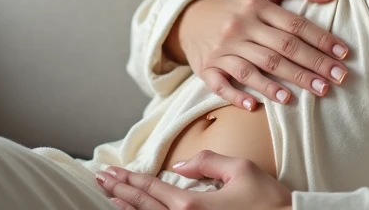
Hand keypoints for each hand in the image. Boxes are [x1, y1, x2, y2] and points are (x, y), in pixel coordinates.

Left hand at [95, 151, 290, 209]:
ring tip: (111, 197)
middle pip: (143, 207)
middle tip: (102, 179)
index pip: (151, 188)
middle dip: (120, 191)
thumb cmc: (266, 201)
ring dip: (128, 208)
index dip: (128, 179)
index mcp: (192, 205)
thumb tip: (181, 166)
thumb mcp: (239, 170)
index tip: (112, 171)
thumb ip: (207, 162)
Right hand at [167, 0, 351, 110]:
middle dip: (312, 65)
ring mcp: (222, 50)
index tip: (343, 54)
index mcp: (256, 6)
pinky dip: (237, 95)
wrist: (191, 20)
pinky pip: (221, 84)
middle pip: (281, 49)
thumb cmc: (237, 6)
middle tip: (337, 79)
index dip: (321, 39)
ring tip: (309, 93)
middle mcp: (240, 27)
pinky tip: (255, 106)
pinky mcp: (207, 69)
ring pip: (255, 68)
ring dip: (282, 83)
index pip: (294, 24)